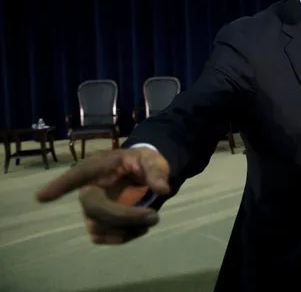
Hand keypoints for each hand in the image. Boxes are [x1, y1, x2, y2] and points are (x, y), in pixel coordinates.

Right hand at [36, 147, 170, 244]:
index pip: (77, 175)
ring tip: (152, 219)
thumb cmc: (142, 162)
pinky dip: (123, 237)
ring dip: (127, 228)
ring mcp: (91, 208)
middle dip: (124, 216)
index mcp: (99, 166)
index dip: (60, 186)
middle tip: (154, 216)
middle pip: (95, 207)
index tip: (41, 197)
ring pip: (99, 226)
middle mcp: (90, 188)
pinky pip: (102, 237)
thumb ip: (157, 172)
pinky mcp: (97, 223)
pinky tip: (140, 228)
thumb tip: (162, 189)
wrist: (142, 174)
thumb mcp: (153, 160)